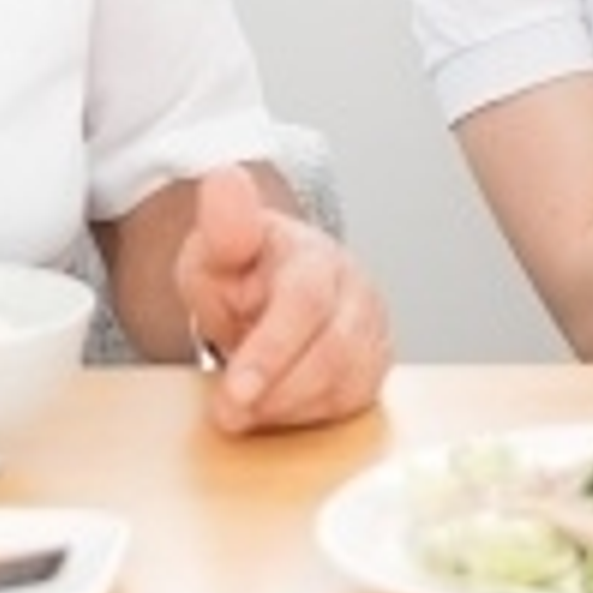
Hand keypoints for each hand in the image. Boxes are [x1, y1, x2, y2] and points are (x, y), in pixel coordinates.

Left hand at [171, 167, 391, 435]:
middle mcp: (355, 289)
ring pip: (347, 382)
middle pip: (334, 350)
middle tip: (227, 414)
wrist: (270, 286)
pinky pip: (354, 402)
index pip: (304, 301)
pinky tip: (277, 406)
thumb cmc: (243, 269)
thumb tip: (225, 178)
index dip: (272, 350)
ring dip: (289, 407)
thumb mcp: (216, 245)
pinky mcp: (377, 363)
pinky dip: (309, 414)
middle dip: (277, 391)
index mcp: (313, 255)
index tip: (236, 390)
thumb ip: (221, 222)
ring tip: (243, 409)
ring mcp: (372, 327)